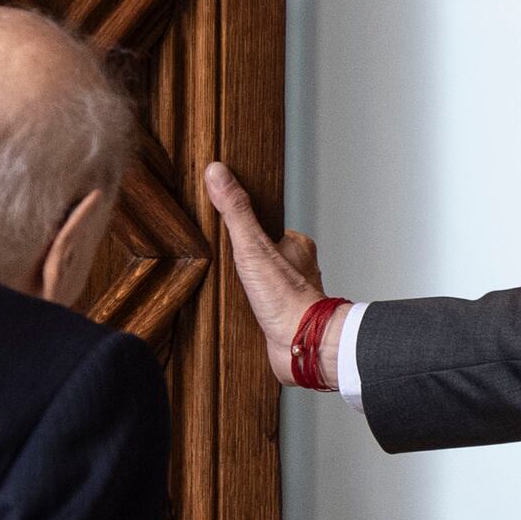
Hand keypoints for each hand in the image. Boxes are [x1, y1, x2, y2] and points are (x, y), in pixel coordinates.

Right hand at [201, 162, 324, 381]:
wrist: (302, 347)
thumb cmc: (286, 299)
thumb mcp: (252, 247)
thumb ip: (235, 212)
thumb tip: (217, 172)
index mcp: (296, 246)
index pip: (265, 228)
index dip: (244, 228)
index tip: (226, 228)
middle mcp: (298, 269)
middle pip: (263, 255)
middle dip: (243, 259)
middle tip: (222, 260)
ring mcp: (291, 295)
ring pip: (263, 282)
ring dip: (246, 286)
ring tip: (226, 287)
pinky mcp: (283, 319)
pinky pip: (262, 307)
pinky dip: (250, 308)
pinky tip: (236, 311)